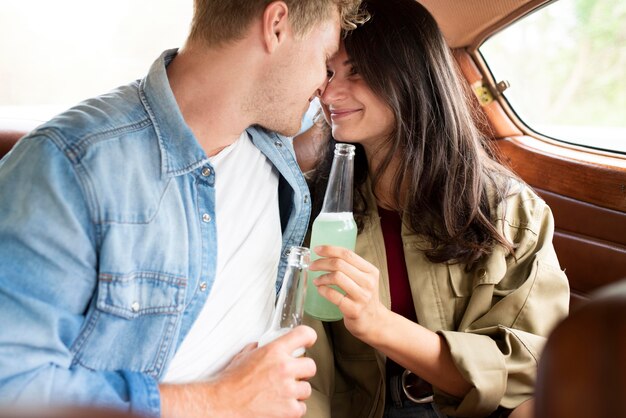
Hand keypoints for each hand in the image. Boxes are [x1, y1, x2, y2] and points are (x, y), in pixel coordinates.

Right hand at [160, 325, 316, 417]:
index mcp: (274, 351)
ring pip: (307, 389)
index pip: (304, 334)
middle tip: (291, 376)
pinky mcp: (289, 410)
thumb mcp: (243, 356)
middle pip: (311, 366)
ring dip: (297, 392)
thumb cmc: (230, 382)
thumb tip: (260, 346)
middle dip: (302, 371)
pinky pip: (301, 407)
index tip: (309, 341)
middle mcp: (284, 368)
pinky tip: (280, 405)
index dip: (309, 337)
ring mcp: (288, 389)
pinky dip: (293, 408)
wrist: (221, 403)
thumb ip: (257, 349)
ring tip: (281, 393)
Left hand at [309, 245, 385, 340]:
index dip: (329, 249)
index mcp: (370, 271)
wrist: (374, 322)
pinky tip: (320, 289)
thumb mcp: (364, 280)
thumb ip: (351, 267)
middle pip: (339, 264)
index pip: (347, 254)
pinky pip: (334, 295)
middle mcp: (368, 282)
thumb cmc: (364, 298)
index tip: (317, 249)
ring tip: (316, 280)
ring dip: (321, 277)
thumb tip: (326, 255)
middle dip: (321, 263)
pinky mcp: (354, 309)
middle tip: (312, 266)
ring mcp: (362, 296)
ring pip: (336, 277)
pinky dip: (323, 290)